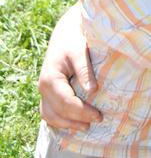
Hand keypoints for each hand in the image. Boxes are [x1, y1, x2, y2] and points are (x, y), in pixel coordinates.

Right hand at [38, 4, 101, 130]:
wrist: (65, 30)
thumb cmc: (73, 39)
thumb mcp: (80, 50)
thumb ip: (84, 70)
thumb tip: (92, 90)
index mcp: (51, 78)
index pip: (66, 102)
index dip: (82, 111)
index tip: (99, 115)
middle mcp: (43, 87)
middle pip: (58, 112)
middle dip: (77, 119)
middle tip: (97, 120)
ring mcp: (44, 90)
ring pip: (50, 115)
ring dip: (67, 124)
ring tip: (85, 126)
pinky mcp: (48, 91)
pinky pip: (49, 111)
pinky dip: (59, 120)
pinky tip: (73, 122)